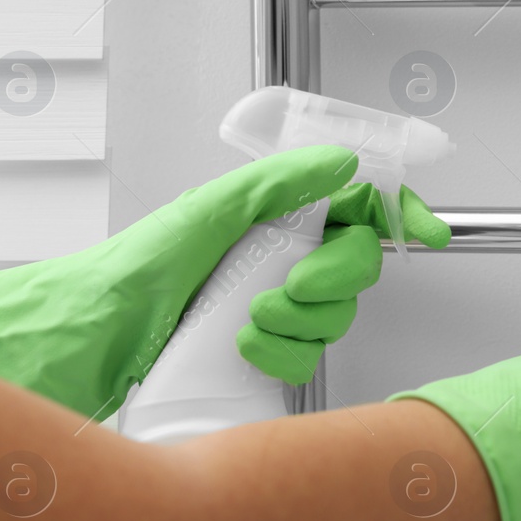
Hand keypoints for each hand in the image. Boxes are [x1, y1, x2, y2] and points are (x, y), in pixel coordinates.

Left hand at [0, 146, 447, 419]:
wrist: (96, 336)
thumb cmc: (135, 269)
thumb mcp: (210, 210)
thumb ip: (282, 184)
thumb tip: (341, 164)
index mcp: (276, 213)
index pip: (360, 204)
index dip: (401, 214)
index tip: (424, 230)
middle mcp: (282, 255)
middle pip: (358, 265)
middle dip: (332, 279)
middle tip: (292, 283)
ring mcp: (276, 304)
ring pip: (337, 316)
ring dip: (299, 321)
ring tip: (250, 318)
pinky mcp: (266, 350)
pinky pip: (308, 357)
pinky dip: (280, 355)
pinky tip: (244, 347)